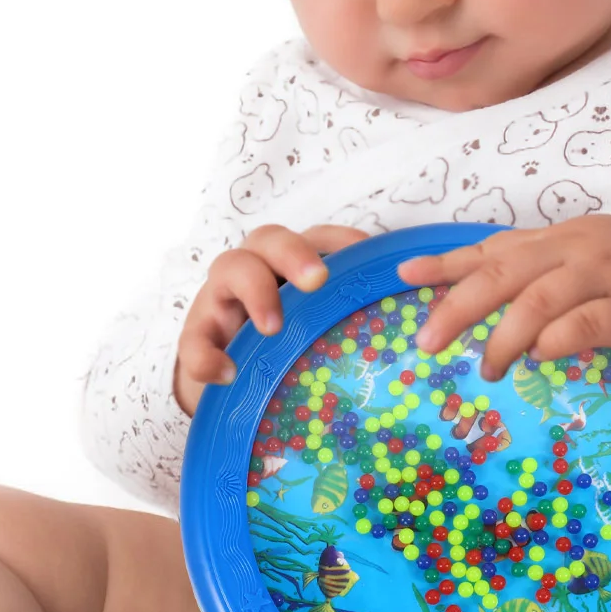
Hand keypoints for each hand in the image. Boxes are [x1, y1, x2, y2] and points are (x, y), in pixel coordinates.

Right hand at [173, 224, 371, 416]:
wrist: (231, 376)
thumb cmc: (289, 342)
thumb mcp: (319, 325)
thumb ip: (353, 318)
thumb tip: (417, 332)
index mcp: (293, 261)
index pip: (319, 236)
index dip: (342, 240)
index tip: (367, 254)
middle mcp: (257, 265)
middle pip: (271, 239)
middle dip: (295, 254)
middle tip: (318, 279)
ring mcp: (221, 296)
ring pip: (228, 268)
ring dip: (254, 293)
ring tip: (273, 328)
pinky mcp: (197, 333)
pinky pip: (193, 340)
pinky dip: (207, 356)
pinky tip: (228, 374)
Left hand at [395, 214, 610, 384]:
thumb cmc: (603, 271)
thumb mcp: (552, 260)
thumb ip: (500, 267)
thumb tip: (428, 278)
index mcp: (544, 242)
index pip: (486, 252)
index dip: (444, 265)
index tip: (404, 276)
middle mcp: (568, 252)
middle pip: (503, 275)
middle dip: (460, 308)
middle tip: (429, 343)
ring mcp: (601, 278)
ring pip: (541, 300)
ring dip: (506, 335)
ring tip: (488, 367)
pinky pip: (590, 322)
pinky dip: (558, 339)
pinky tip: (539, 356)